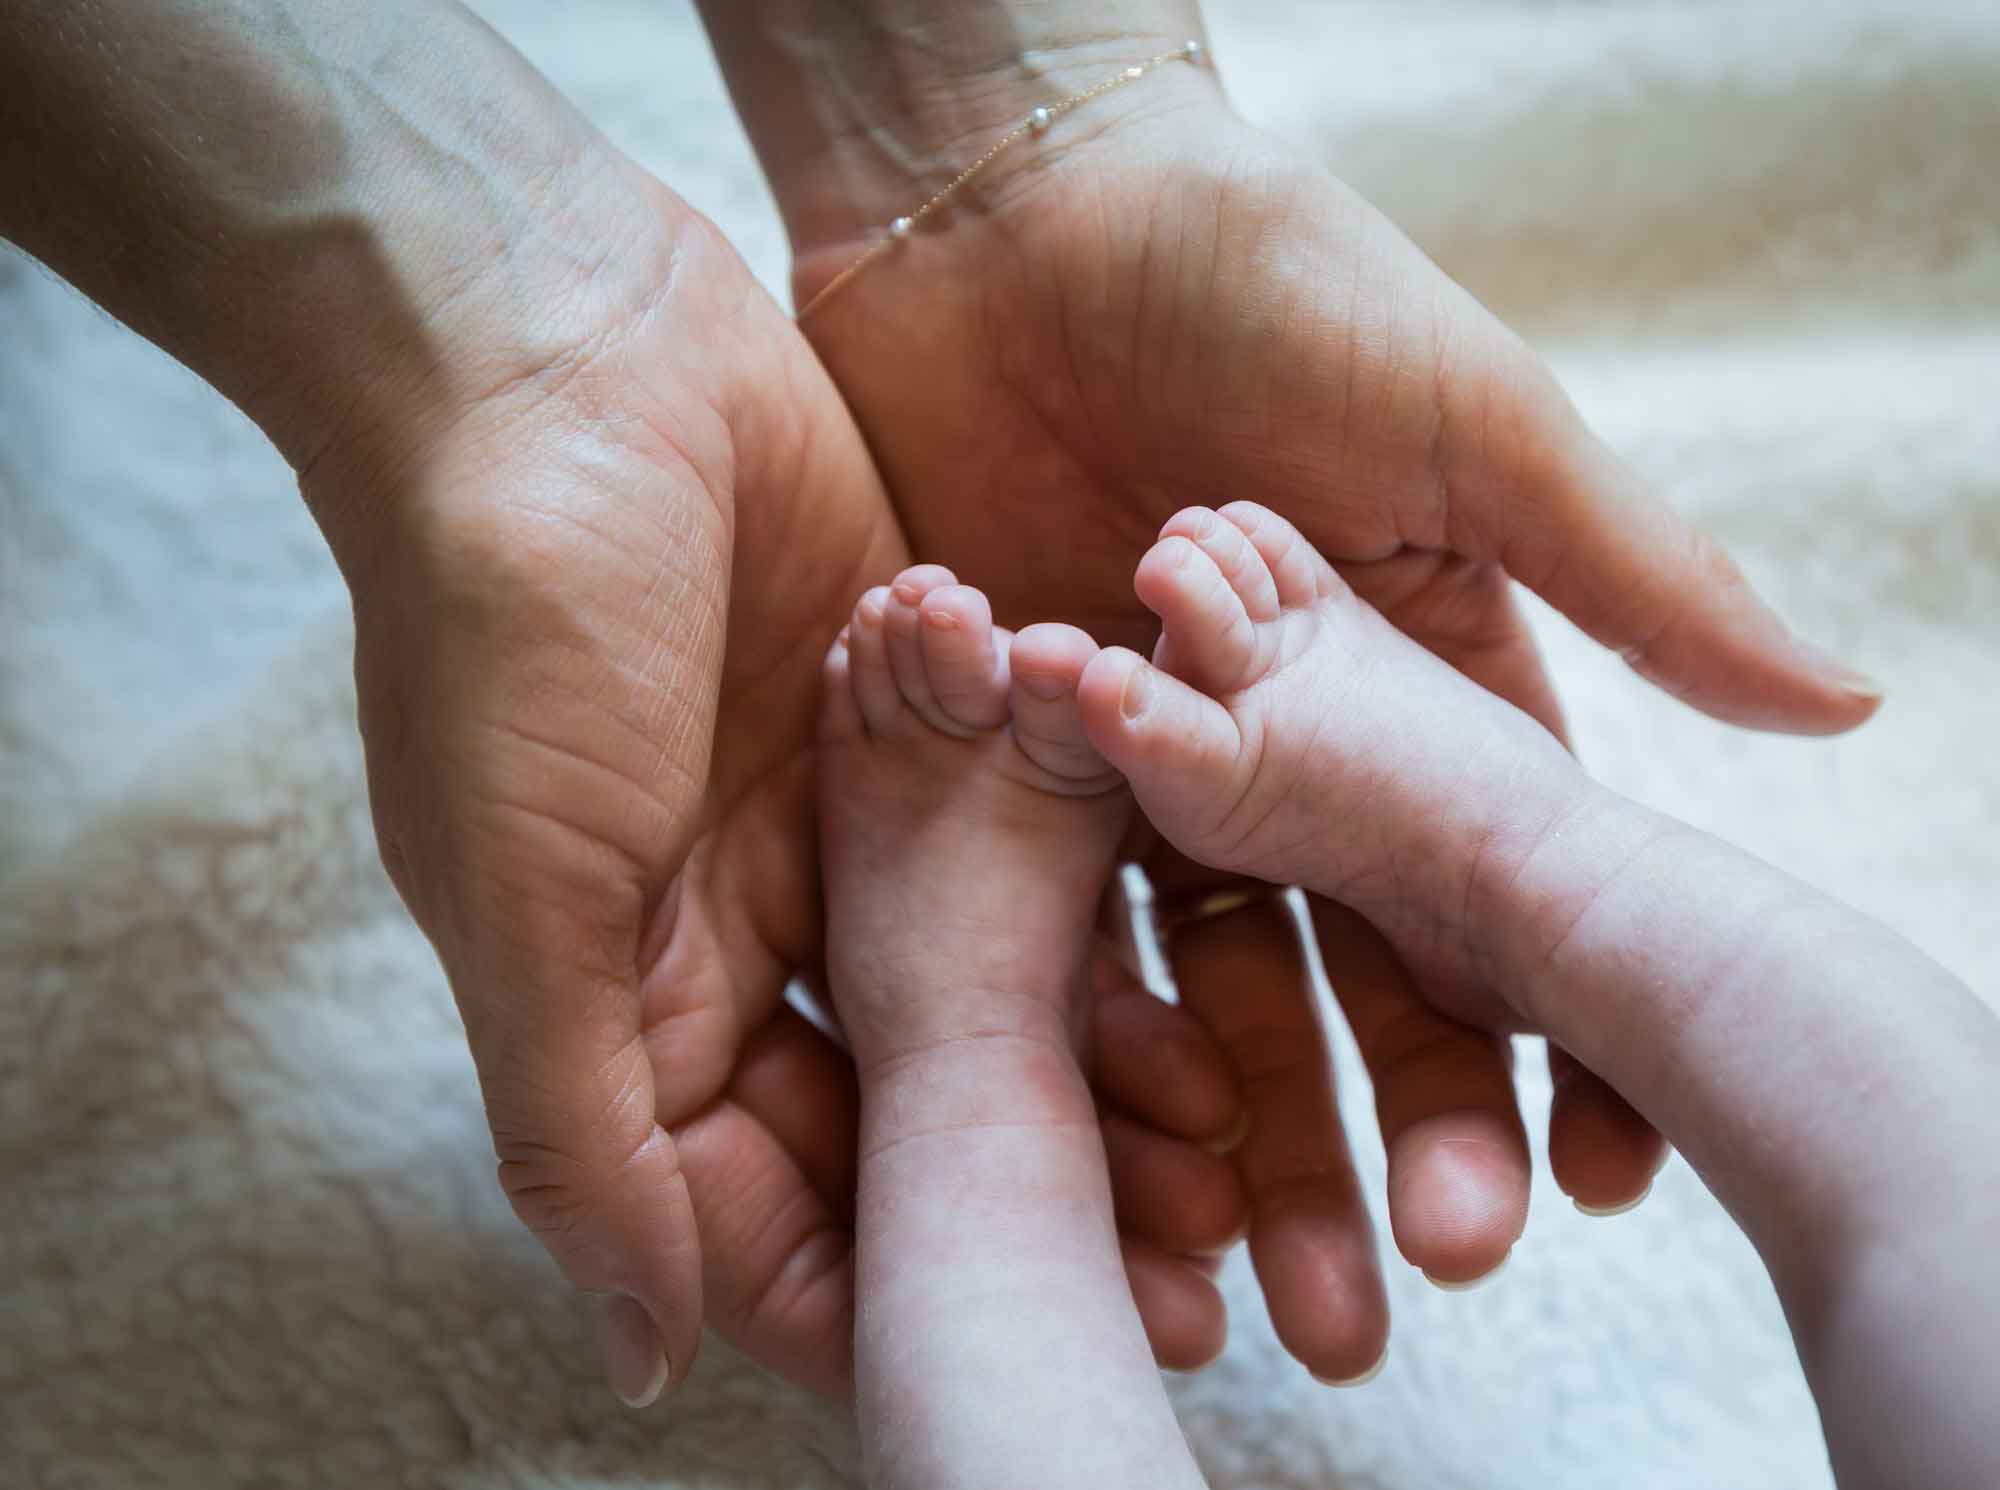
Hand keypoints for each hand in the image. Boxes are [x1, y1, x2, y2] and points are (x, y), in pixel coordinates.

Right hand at [0, 0, 1252, 1402]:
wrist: (562, 345)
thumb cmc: (509, 618)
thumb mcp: (523, 892)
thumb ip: (581, 1128)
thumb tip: (643, 1357)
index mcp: (636, 999)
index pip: (769, 1211)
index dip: (894, 1299)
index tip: (1036, 1360)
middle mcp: (745, 934)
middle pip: (908, 1119)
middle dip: (1035, 1206)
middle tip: (1192, 1289)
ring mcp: (842, 826)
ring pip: (991, 1000)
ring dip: (1097, 1088)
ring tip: (1232, 1167)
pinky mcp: (923, 715)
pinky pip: (1032, 849)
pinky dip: (1109, 925)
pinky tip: (1214, 1000)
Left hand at [776, 43, 1878, 1377]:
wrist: (1016, 201)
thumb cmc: (1272, 283)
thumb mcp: (1473, 431)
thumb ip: (1630, 584)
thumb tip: (1841, 708)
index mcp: (1415, 690)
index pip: (1495, 899)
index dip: (1547, 1040)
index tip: (1597, 1182)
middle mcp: (1285, 747)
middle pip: (1345, 975)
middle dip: (1380, 1131)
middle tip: (1411, 1282)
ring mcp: (1136, 758)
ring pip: (1190, 975)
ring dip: (1223, 1126)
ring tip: (1242, 1267)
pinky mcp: (1000, 745)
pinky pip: (1029, 901)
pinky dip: (1061, 1007)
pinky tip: (1093, 1136)